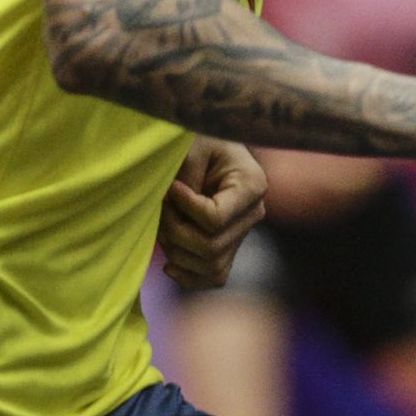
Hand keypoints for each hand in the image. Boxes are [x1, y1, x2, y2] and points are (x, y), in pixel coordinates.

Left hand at [159, 137, 266, 288]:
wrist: (211, 147)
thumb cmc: (202, 139)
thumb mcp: (193, 147)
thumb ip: (185, 175)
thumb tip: (172, 205)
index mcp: (252, 185)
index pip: (215, 218)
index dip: (185, 209)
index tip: (171, 188)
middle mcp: (254, 213)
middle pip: (211, 246)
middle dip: (175, 231)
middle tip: (161, 207)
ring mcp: (243, 233)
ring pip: (211, 265)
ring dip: (178, 253)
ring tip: (163, 226)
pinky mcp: (231, 247)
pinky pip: (214, 277)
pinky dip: (189, 276)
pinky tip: (169, 263)